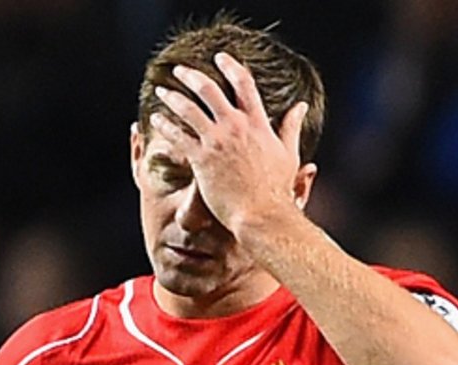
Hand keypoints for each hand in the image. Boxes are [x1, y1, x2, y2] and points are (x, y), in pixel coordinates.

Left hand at [151, 52, 308, 237]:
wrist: (261, 213)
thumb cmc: (276, 189)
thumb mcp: (288, 153)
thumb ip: (291, 127)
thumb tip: (301, 106)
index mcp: (257, 123)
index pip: (244, 84)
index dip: (231, 66)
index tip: (220, 58)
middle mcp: (236, 127)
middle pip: (209, 90)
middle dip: (192, 76)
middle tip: (179, 70)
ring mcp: (217, 142)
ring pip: (188, 109)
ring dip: (172, 97)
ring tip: (161, 91)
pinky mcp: (201, 159)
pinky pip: (178, 136)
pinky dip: (165, 125)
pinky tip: (156, 120)